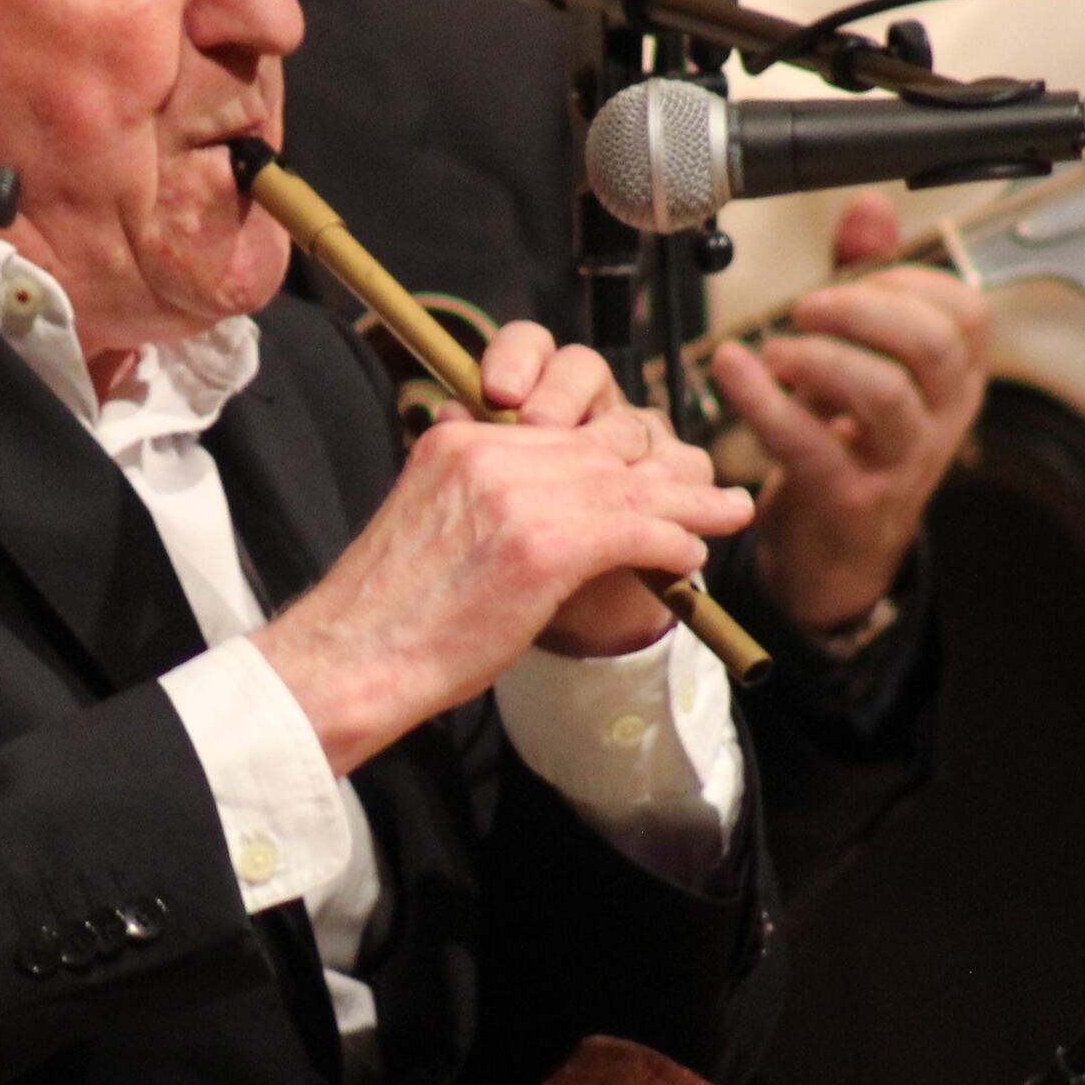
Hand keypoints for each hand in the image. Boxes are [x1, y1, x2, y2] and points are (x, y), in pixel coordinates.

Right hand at [252, 322, 749, 770]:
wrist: (354, 656)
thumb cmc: (387, 614)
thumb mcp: (430, 525)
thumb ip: (481, 499)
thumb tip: (536, 516)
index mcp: (458, 440)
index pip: (562, 428)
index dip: (618, 448)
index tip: (648, 468)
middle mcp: (491, 452)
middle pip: (605, 444)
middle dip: (664, 465)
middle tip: (709, 484)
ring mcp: (520, 494)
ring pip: (631, 482)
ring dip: (689, 499)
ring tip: (730, 509)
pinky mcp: (546, 543)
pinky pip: (634, 526)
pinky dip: (673, 538)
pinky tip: (692, 553)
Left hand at [710, 193, 986, 634]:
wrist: (836, 557)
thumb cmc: (851, 444)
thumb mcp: (869, 360)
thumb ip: (872, 284)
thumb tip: (871, 208)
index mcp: (955, 382)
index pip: (968, 315)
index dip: (911, 283)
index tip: (858, 279)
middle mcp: (940, 422)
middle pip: (932, 346)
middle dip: (865, 308)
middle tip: (809, 305)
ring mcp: (898, 465)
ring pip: (883, 393)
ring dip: (820, 355)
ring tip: (777, 350)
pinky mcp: (846, 500)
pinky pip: (808, 441)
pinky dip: (761, 400)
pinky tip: (732, 368)